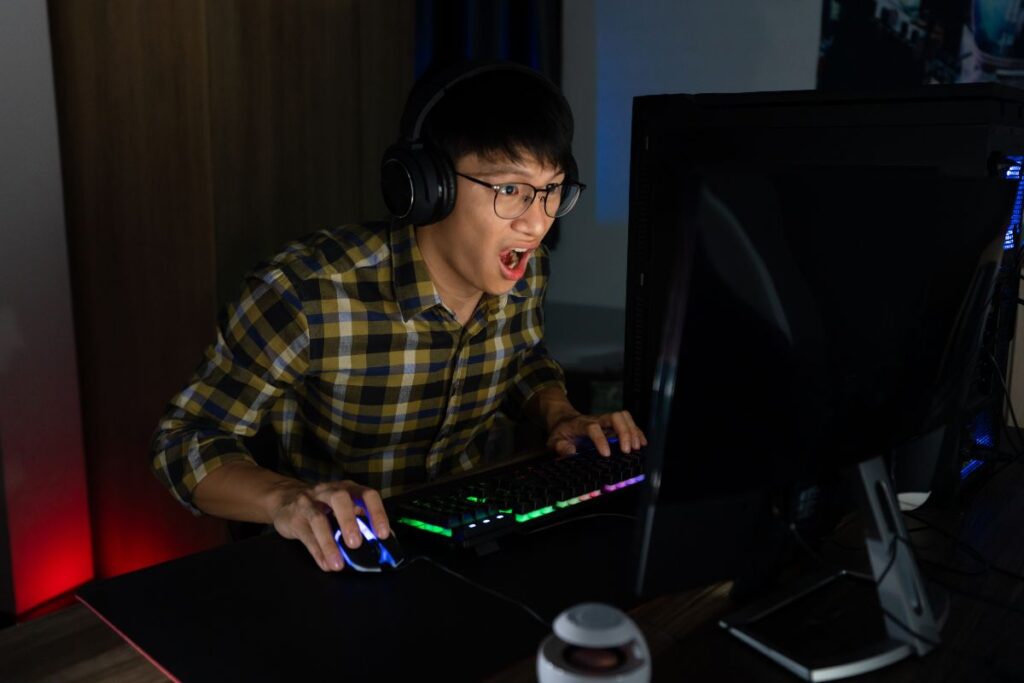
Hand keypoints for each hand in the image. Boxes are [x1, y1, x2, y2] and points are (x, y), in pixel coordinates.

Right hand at [270, 480, 389, 571]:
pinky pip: (306, 535)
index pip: (367, 495)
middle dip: (349, 521)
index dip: (377, 513)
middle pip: (340, 499)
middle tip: (355, 544)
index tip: (383, 534)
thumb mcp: (345, 507)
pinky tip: (325, 564)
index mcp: (348, 488)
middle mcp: (329, 491)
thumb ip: (364, 520)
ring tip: (338, 564)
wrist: (285, 499)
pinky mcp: (294, 518)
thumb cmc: (324, 505)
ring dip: (329, 543)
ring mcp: (309, 502)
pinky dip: (317, 552)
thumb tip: (387, 540)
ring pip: (318, 519)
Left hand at [546, 410, 647, 456]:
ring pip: (623, 417)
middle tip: (627, 450)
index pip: (592, 427)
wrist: (564, 420)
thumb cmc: (561, 433)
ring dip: (633, 431)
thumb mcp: (554, 442)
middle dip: (624, 432)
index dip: (600, 439)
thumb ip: (561, 447)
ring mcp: (606, 421)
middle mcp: (596, 420)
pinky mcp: (613, 425)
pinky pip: (628, 422)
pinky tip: (642, 443)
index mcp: (581, 424)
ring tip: (637, 447)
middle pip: (614, 417)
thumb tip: (572, 451)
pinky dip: (637, 432)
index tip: (606, 454)